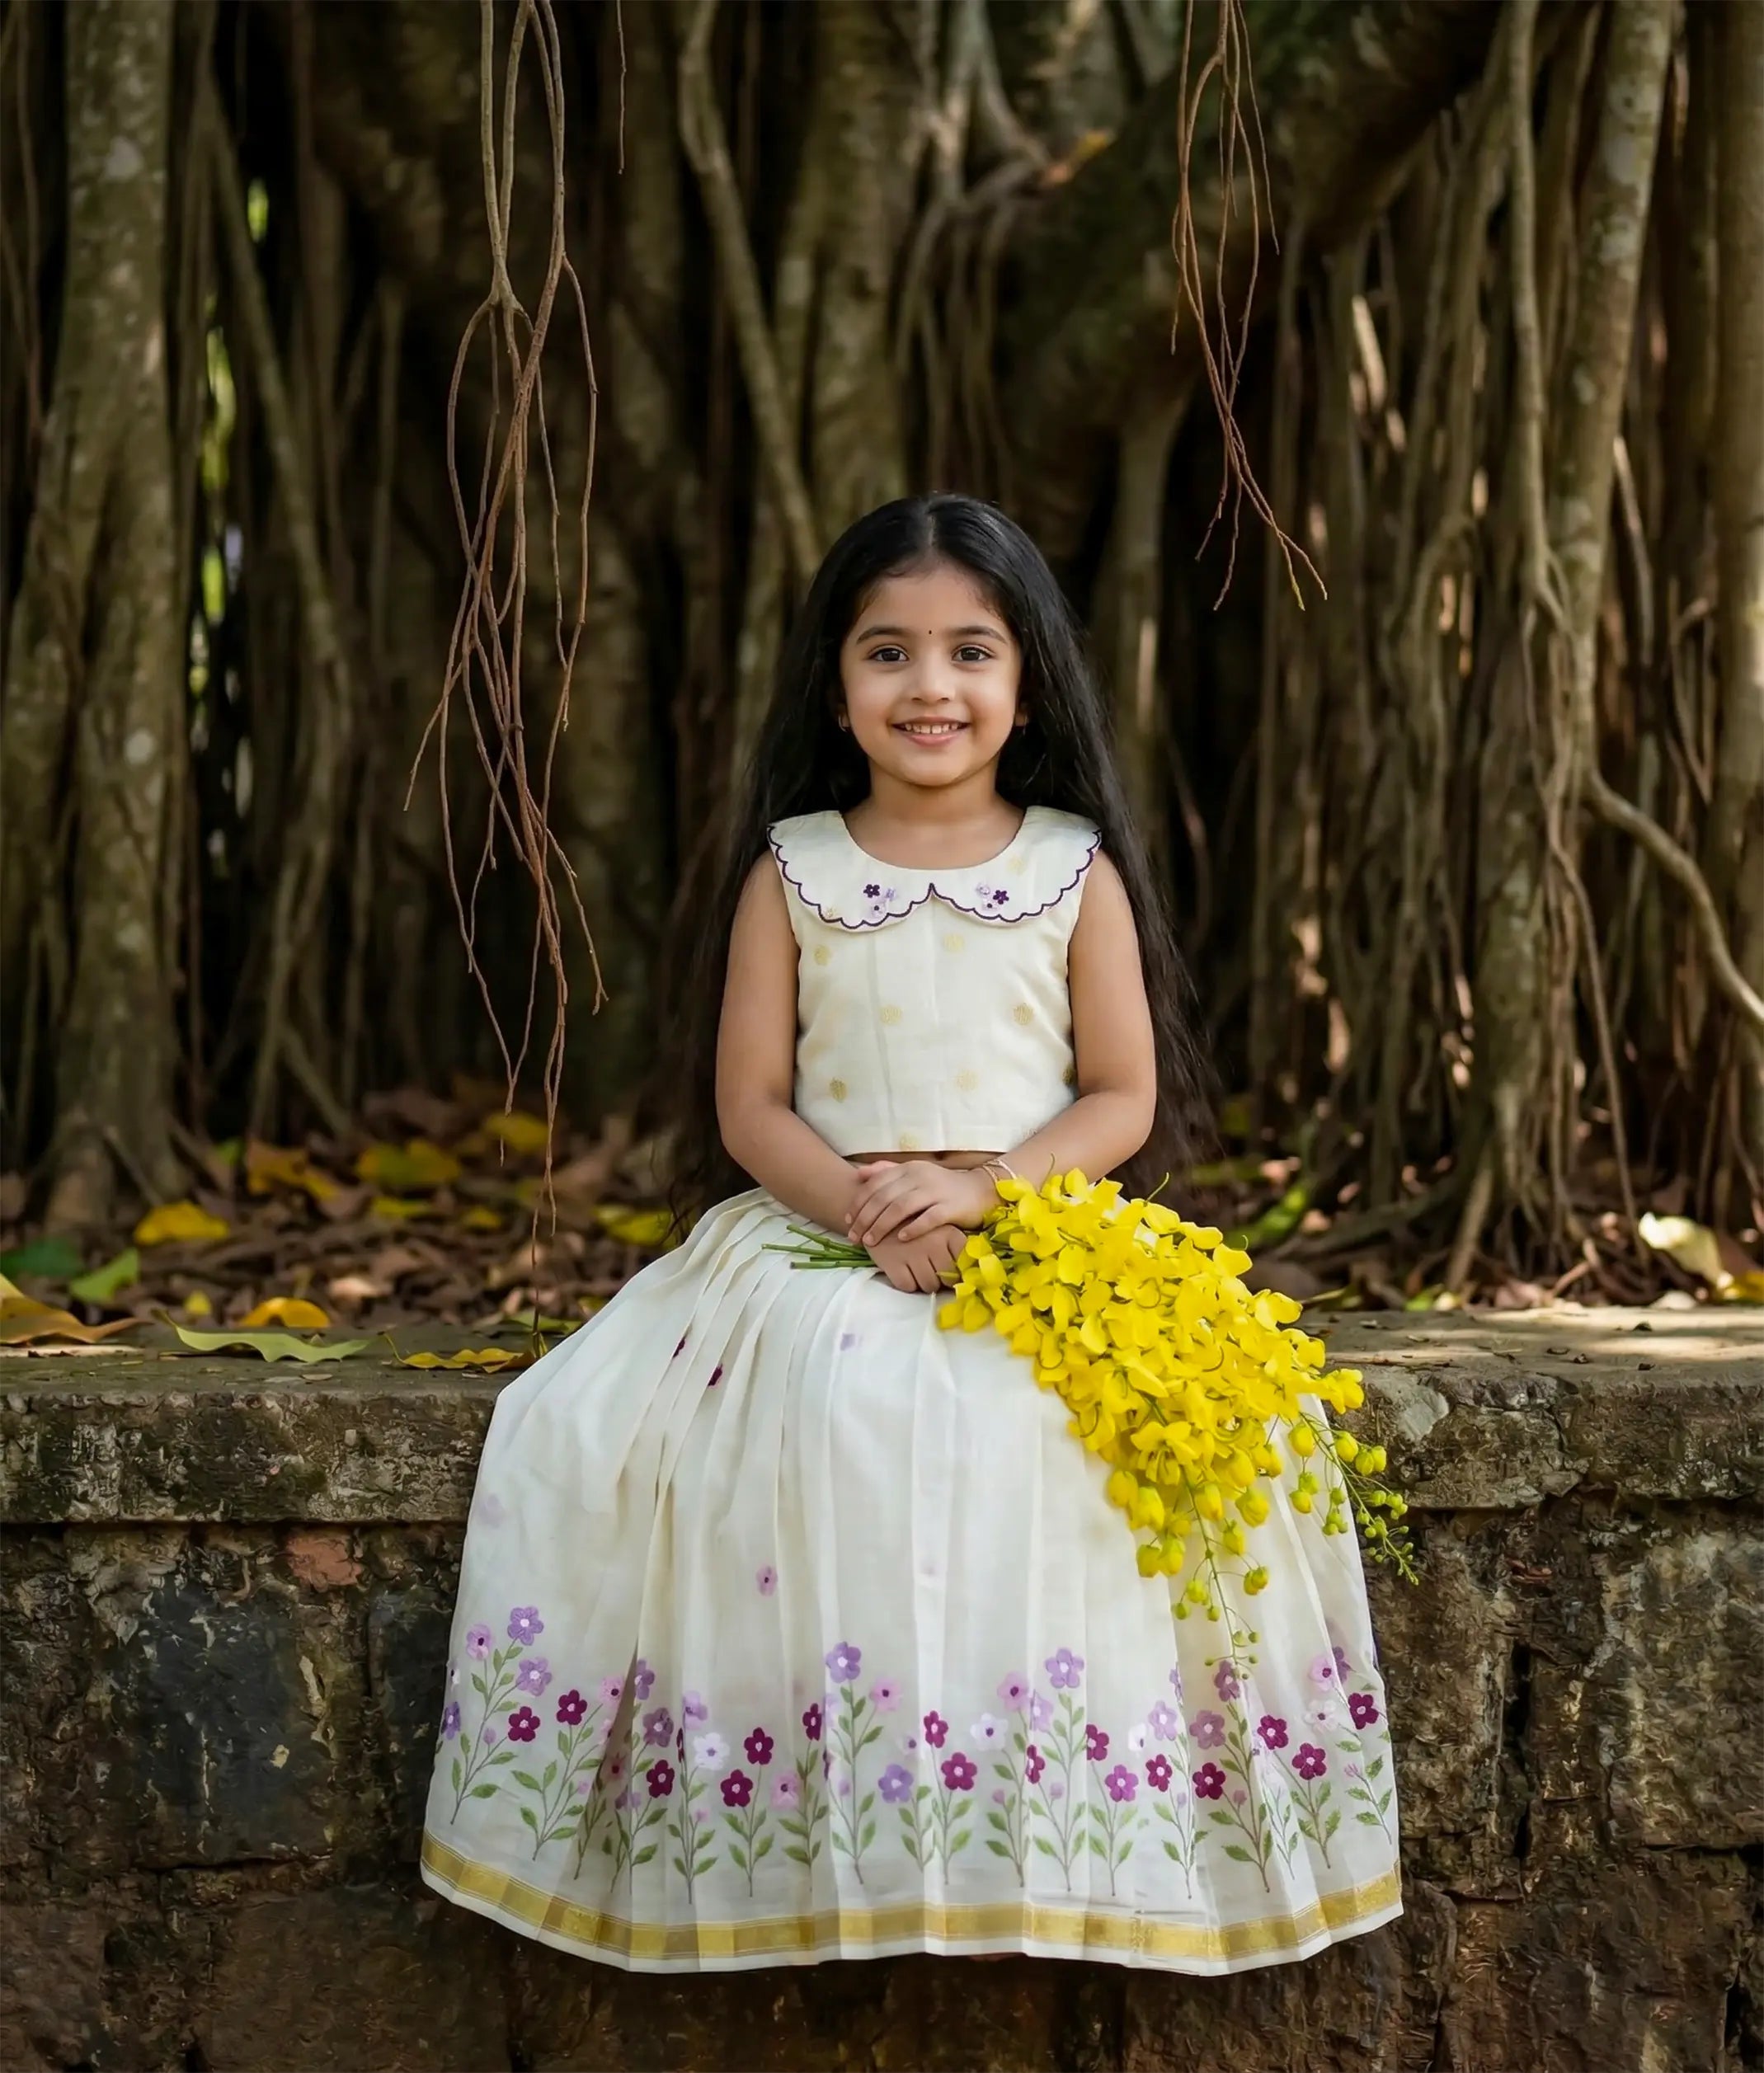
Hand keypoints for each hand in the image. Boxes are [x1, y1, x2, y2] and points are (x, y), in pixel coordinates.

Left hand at [845, 1159, 996, 1246]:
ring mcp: (936, 1191)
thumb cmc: (942, 1187)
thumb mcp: (914, 1174)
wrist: (980, 1191)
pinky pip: (929, 1218)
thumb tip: (859, 1173)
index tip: (848, 1221)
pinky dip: (913, 1228)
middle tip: (854, 1237)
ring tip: (870, 1241)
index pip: (876, 1184)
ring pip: (901, 1208)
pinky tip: (902, 1239)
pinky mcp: (951, 1207)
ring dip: (882, 1225)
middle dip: (865, 1218)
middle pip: (885, 1198)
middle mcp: (920, 1177)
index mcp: (908, 1169)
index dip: (859, 1203)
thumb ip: (887, 1171)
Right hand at [867, 1221, 967, 1293]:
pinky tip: (906, 1271)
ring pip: (928, 1285)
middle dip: (942, 1280)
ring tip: (919, 1271)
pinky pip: (907, 1286)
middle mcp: (934, 1244)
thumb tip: (967, 1270)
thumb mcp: (939, 1225)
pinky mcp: (893, 1263)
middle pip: (947, 1279)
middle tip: (935, 1273)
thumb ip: (954, 1246)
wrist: (878, 1209)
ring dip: (925, 1283)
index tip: (954, 1271)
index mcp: (949, 1233)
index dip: (960, 1271)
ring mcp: (913, 1254)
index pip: (965, 1264)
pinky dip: (907, 1283)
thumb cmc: (914, 1220)